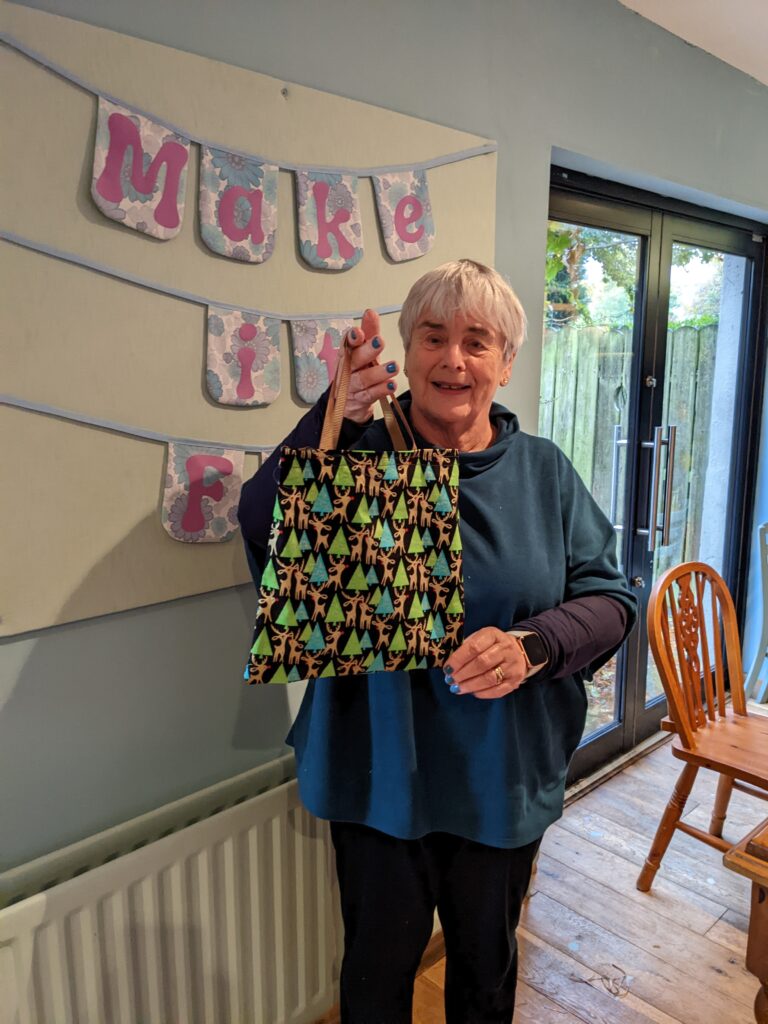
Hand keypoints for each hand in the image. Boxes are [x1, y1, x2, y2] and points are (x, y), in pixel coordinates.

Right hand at [342, 308, 399, 422]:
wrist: (348, 403)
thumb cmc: (358, 372)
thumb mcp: (363, 352)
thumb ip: (368, 333)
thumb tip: (370, 312)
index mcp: (347, 354)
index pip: (347, 343)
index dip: (352, 338)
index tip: (359, 332)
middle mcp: (347, 370)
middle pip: (355, 360)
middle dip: (367, 350)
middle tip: (380, 341)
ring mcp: (351, 387)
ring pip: (363, 379)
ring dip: (378, 372)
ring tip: (393, 366)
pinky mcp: (359, 401)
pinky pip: (370, 395)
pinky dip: (381, 390)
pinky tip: (391, 385)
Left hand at [443, 627, 528, 699]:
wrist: (519, 651)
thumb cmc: (492, 645)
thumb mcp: (480, 638)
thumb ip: (466, 648)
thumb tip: (450, 666)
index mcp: (493, 635)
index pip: (474, 647)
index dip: (458, 659)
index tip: (447, 669)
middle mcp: (505, 649)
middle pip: (482, 663)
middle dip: (463, 674)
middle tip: (451, 680)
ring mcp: (512, 665)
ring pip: (489, 678)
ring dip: (470, 685)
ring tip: (458, 688)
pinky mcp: (515, 680)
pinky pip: (498, 690)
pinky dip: (482, 693)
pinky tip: (472, 692)